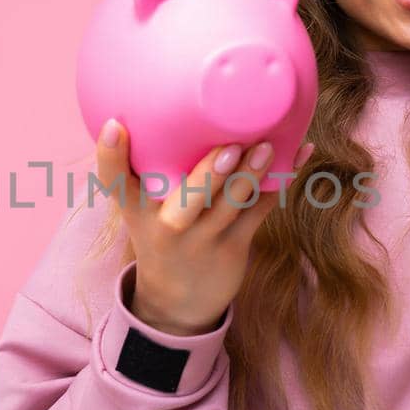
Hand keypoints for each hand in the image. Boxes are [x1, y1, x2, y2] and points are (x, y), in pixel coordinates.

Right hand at [94, 120, 312, 334]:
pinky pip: (260, 210)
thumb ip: (151, 170)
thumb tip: (172, 106)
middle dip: (209, 174)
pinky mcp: (234, 246)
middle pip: (187, 199)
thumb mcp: (142, 211)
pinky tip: (300, 153)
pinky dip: (281, 181)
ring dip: (252, 174)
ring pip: (231, 204)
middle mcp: (166, 226)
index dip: (110, 155)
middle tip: (230, 147)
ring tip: (267, 146)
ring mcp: (202, 239)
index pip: (114, 183)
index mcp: (136, 211)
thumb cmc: (161, 234)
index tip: (114, 126)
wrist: (176, 303)